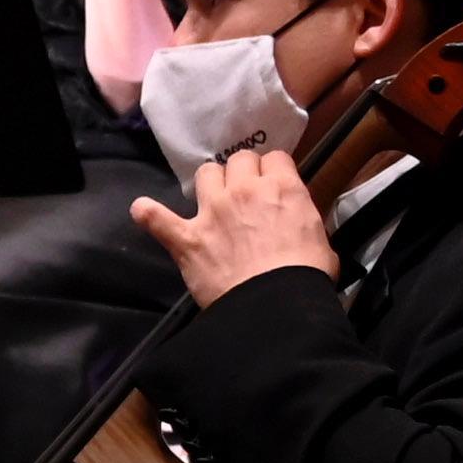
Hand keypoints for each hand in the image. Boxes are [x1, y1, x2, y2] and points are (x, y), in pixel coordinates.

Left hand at [129, 148, 338, 305]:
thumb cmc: (305, 275)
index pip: (275, 158)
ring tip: (213, 200)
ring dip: (210, 183)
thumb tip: (295, 220)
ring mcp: (212, 212)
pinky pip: (158, 218)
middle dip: (243, 173)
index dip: (273, 171)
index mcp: (282, 189)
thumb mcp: (320, 239)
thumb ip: (302, 219)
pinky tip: (142, 210)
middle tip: (246, 193)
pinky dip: (149, 214)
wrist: (275, 304)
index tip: (272, 184)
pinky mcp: (187, 238)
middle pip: (239, 160)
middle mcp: (244, 191)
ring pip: (206, 174)